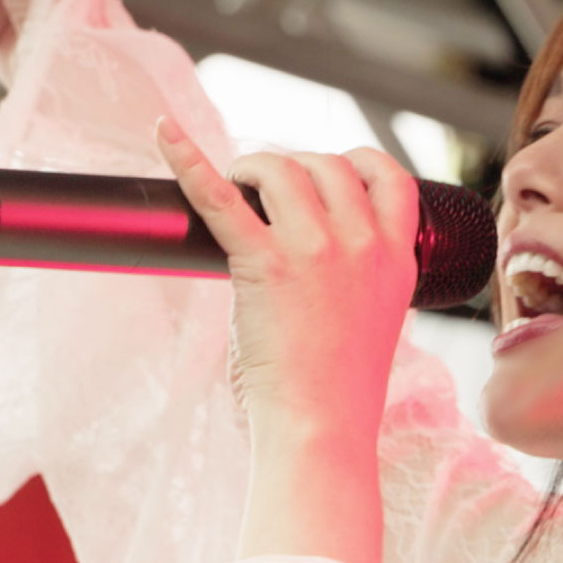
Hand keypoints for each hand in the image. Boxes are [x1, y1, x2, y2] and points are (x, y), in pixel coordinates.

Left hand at [154, 117, 418, 440]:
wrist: (322, 427)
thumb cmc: (339, 390)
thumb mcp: (377, 322)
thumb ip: (361, 280)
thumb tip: (317, 256)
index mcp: (397, 259)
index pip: (391, 177)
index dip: (357, 162)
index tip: (331, 171)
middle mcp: (362, 244)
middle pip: (327, 164)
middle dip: (292, 167)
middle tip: (263, 192)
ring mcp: (317, 249)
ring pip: (281, 168)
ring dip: (253, 168)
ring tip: (236, 188)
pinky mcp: (265, 263)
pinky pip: (219, 196)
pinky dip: (188, 158)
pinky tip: (165, 135)